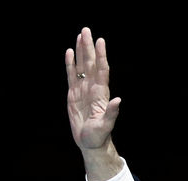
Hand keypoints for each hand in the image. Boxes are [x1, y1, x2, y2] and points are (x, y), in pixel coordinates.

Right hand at [66, 27, 122, 180]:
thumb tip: (118, 101)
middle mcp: (92, 88)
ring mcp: (83, 90)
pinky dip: (70, 63)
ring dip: (81, 51)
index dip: (101, 56)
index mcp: (101, 94)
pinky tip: (69, 52)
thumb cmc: (99, 136)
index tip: (100, 41)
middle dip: (88, 47)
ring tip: (80, 35)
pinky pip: (71, 75)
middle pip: (90, 63)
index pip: (101, 70)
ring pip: (81, 66)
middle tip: (86, 30)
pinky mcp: (73, 94)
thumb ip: (112, 113)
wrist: (91, 142)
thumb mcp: (105, 126)